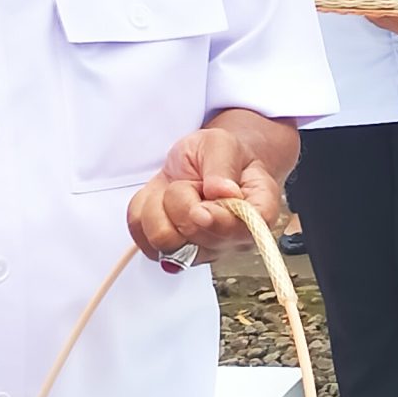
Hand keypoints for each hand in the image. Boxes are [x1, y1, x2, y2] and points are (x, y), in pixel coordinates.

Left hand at [127, 127, 287, 263]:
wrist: (200, 163)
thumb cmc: (219, 156)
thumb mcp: (222, 144)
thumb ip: (223, 166)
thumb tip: (223, 192)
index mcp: (257, 214)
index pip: (244, 233)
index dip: (218, 223)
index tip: (202, 208)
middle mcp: (231, 240)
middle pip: (194, 234)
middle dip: (183, 199)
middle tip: (193, 183)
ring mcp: (200, 251)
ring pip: (163, 240)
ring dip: (160, 207)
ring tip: (177, 191)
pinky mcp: (169, 252)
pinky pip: (140, 235)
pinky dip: (144, 211)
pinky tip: (162, 200)